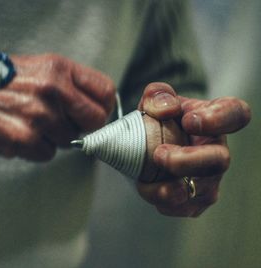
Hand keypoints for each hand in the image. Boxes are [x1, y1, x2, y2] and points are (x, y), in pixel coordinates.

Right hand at [0, 54, 114, 160]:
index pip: (105, 92)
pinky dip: (38, 148)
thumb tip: (98, 108)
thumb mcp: (42, 67)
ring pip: (70, 141)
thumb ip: (73, 84)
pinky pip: (48, 154)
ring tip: (33, 122)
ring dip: (55, 137)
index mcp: (59, 69)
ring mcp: (39, 118)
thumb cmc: (6, 81)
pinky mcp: (24, 140)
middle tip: (64, 122)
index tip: (93, 114)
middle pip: (95, 122)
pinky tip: (22, 132)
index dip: (103, 107)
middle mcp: (52, 91)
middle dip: (83, 126)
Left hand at [136, 82, 250, 216]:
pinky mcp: (197, 199)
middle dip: (188, 161)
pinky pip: (187, 208)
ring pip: (203, 191)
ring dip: (172, 190)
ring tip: (146, 184)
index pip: (235, 114)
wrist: (147, 143)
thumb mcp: (154, 100)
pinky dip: (165, 204)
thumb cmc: (158, 118)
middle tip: (159, 154)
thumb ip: (158, 95)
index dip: (218, 119)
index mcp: (214, 118)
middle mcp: (217, 149)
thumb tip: (167, 109)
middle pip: (219, 160)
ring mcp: (210, 178)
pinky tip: (148, 191)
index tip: (189, 120)